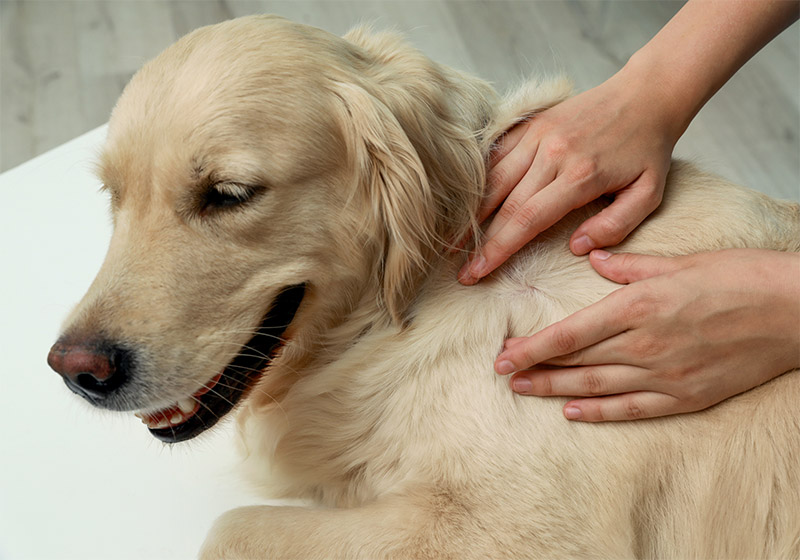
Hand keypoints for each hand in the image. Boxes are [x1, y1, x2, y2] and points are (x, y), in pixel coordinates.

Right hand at [458, 67, 679, 284]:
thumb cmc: (649, 149)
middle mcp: (552, 153)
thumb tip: (577, 248)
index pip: (527, 220)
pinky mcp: (532, 124)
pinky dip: (480, 180)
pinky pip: (497, 155)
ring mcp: (538, 135)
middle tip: (461, 270)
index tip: (478, 272)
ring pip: (493, 179)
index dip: (498, 249)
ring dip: (471, 213)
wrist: (646, 94)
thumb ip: (615, 226)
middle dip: (479, 242)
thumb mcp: (649, 194)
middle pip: (504, 205)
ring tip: (454, 241)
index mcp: (580, 175)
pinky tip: (468, 203)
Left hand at [494, 249, 799, 421]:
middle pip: (576, 361)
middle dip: (535, 368)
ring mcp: (664, 375)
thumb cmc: (738, 277)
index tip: (503, 355)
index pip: (570, 332)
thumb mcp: (678, 261)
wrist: (793, 311)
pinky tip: (573, 411)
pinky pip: (632, 409)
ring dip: (555, 390)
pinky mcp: (685, 396)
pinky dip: (599, 412)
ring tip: (525, 391)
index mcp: (639, 306)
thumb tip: (593, 258)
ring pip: (596, 387)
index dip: (533, 347)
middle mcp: (644, 344)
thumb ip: (628, 266)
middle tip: (503, 373)